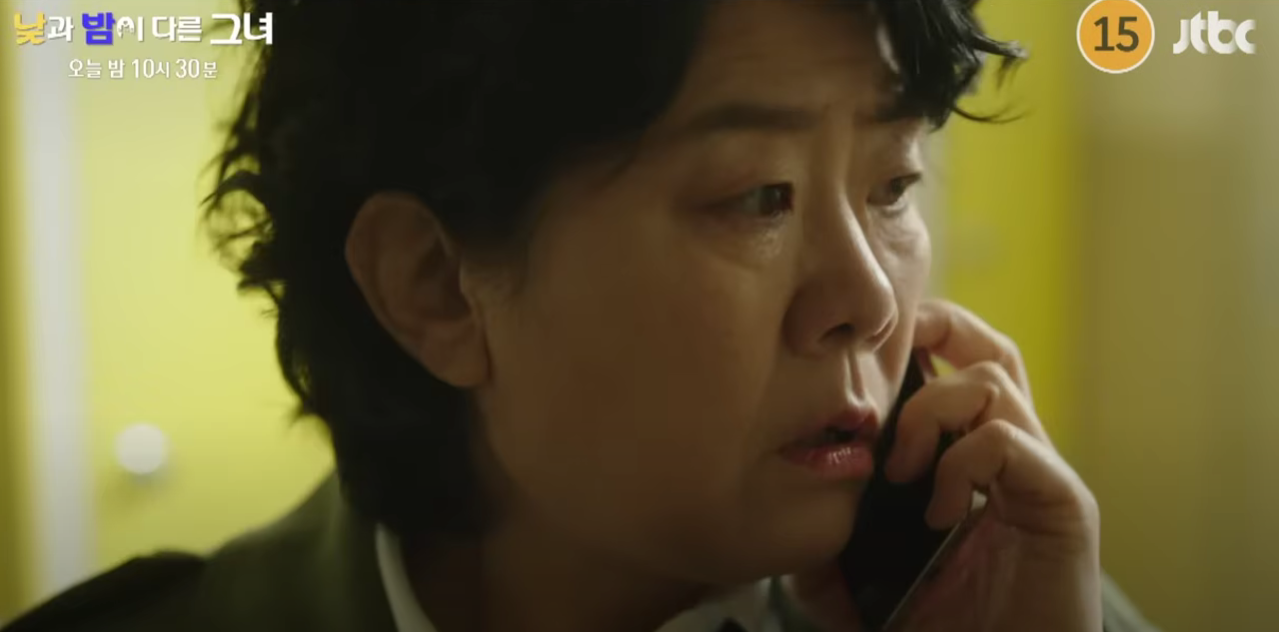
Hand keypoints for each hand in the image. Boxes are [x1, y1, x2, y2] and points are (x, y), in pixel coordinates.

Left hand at [786, 300, 1101, 631]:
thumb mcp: (862, 588)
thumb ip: (830, 550)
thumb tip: (790, 516)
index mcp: (971, 462)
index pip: (956, 366)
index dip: (916, 340)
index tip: (859, 359)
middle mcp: (1014, 457)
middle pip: (990, 347)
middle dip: (936, 329)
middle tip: (882, 364)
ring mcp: (1040, 476)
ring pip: (992, 380)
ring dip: (929, 412)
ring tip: (900, 474)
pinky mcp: (1064, 504)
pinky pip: (1007, 440)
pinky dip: (961, 461)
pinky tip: (936, 511)